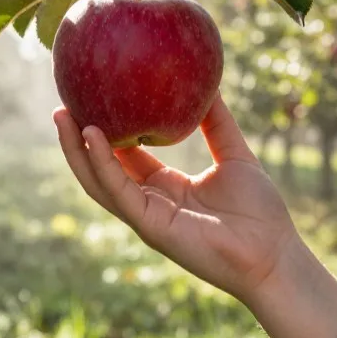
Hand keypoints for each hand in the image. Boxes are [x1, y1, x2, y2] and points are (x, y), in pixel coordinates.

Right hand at [55, 94, 297, 303]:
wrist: (275, 254)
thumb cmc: (260, 212)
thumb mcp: (235, 155)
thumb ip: (217, 123)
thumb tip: (207, 82)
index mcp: (165, 187)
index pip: (124, 156)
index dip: (105, 129)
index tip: (92, 97)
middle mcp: (149, 202)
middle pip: (100, 168)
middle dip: (77, 139)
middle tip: (62, 103)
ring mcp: (146, 216)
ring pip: (98, 181)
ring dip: (76, 150)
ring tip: (61, 115)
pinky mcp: (150, 226)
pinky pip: (119, 191)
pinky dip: (103, 163)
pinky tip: (93, 135)